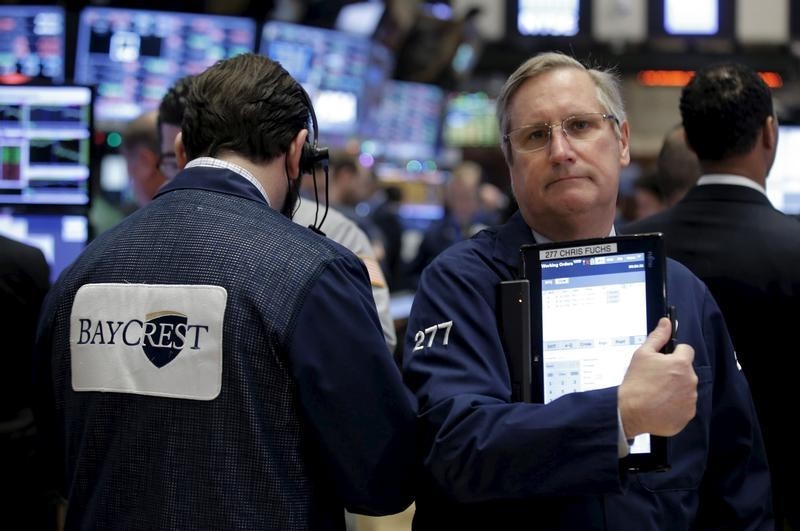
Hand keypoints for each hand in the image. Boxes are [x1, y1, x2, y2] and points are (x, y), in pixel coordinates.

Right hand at [618, 317, 697, 437]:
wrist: (632, 415)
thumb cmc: (636, 384)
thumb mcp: (642, 355)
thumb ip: (657, 337)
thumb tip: (666, 322)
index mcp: (681, 364)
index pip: (686, 350)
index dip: (673, 353)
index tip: (662, 360)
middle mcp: (691, 380)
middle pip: (685, 370)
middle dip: (673, 371)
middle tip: (655, 378)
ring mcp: (691, 399)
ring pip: (685, 387)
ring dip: (675, 388)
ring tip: (656, 393)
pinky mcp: (688, 414)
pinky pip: (684, 404)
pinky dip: (674, 403)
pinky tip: (659, 404)